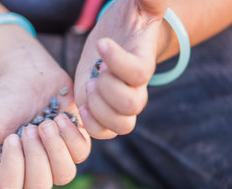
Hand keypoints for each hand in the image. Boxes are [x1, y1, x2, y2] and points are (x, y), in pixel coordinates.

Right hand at [0, 39, 90, 188]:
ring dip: (55, 148)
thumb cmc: (1, 101)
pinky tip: (60, 117)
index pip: (10, 186)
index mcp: (6, 169)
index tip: (12, 136)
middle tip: (29, 128)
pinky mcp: (74, 144)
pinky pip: (80, 153)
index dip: (14, 163)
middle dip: (35, 154)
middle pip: (40, 185)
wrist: (26, 74)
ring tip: (46, 124)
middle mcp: (32, 170)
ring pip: (64, 175)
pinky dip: (71, 135)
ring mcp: (55, 159)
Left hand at [74, 0, 165, 138]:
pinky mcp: (102, 112)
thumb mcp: (137, 6)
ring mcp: (119, 104)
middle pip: (131, 104)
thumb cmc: (126, 22)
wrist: (115, 41)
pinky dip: (90, 124)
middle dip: (107, 90)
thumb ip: (149, 0)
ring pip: (120, 125)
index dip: (119, 63)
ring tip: (88, 86)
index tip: (102, 44)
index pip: (139, 73)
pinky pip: (103, 132)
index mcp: (143, 62)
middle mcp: (136, 88)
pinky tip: (82, 104)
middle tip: (94, 74)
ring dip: (98, 109)